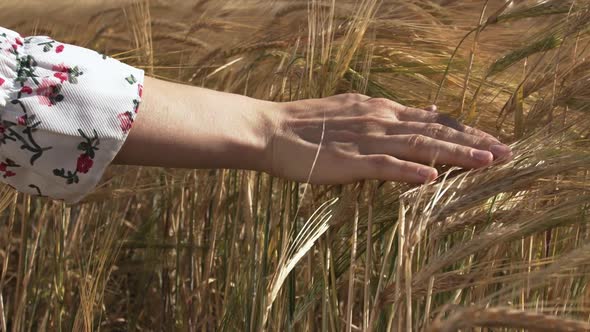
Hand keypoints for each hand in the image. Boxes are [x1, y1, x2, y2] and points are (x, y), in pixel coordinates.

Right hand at [266, 93, 511, 184]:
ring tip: (486, 163)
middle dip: (473, 142)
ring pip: (418, 146)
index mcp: (381, 110)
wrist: (270, 129)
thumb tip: (422, 112)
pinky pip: (383, 166)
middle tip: (507, 151)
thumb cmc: (307, 126)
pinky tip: (432, 179)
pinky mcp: (347, 160)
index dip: (464, 130)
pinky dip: (409, 172)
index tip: (492, 141)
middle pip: (434, 130)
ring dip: (454, 154)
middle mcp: (380, 120)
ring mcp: (365, 139)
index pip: (432, 119)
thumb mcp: (353, 111)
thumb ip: (388, 116)